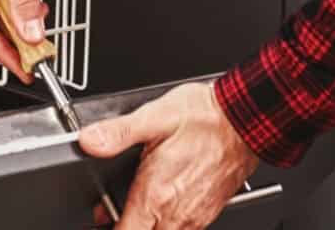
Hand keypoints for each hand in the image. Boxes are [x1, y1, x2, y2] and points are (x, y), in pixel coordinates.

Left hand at [79, 82, 260, 229]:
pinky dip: (165, 225)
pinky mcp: (206, 214)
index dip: (108, 226)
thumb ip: (118, 132)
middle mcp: (175, 214)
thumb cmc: (206, 117)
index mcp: (156, 195)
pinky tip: (160, 204)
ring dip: (146, 226)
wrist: (245, 121)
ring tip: (135, 208)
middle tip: (112, 212)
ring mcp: (193, 218)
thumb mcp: (155, 116)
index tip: (100, 217)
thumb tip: (89, 141)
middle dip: (126, 227)